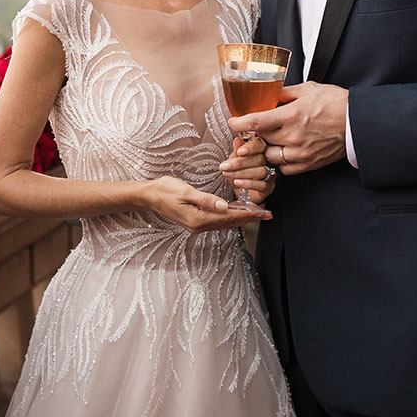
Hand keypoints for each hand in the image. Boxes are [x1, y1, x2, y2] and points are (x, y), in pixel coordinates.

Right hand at [136, 176, 268, 233]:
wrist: (149, 195)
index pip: (229, 216)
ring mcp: (197, 225)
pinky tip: (237, 213)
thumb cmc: (165, 190)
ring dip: (242, 218)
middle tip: (267, 214)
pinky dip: (231, 217)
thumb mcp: (186, 191)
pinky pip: (218, 221)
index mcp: (198, 219)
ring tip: (257, 214)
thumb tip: (225, 206)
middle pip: (230, 223)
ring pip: (225, 223)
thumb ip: (206, 199)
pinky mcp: (195, 221)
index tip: (263, 212)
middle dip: (250, 218)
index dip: (248, 214)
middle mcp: (199, 226)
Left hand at [220, 134, 276, 204]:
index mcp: (260, 151)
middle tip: (225, 166)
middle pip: (260, 159)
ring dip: (241, 173)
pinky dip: (248, 183)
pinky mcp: (268, 188)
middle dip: (240, 162)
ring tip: (228, 174)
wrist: (240, 192)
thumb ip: (236, 152)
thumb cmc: (238, 174)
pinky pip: (262, 185)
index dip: (251, 147)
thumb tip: (237, 140)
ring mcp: (270, 174)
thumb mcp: (233, 161)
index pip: (260, 145)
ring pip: (261, 171)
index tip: (240, 151)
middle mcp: (268, 162)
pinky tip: (237, 182)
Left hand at [226, 81, 348, 175]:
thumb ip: (284, 93)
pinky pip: (284, 169)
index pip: (255, 122)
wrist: (359, 122)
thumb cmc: (336, 103)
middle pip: (259, 141)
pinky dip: (279, 163)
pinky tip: (281, 153)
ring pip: (269, 157)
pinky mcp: (308, 164)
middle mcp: (293, 136)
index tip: (232, 122)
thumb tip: (267, 93)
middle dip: (251, 137)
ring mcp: (300, 153)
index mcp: (291, 115)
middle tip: (250, 133)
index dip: (238, 123)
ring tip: (266, 143)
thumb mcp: (308, 90)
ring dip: (264, 151)